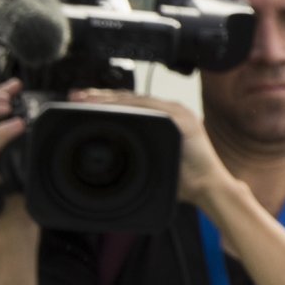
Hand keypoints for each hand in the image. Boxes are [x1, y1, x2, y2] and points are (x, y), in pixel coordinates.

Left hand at [69, 90, 228, 208]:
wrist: (208, 188)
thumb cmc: (182, 180)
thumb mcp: (151, 163)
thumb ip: (136, 151)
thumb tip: (107, 155)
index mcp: (165, 119)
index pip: (131, 105)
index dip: (106, 101)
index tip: (81, 102)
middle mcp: (173, 112)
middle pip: (131, 98)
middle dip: (101, 96)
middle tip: (76, 96)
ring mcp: (179, 114)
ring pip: (139, 100)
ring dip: (111, 98)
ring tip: (87, 99)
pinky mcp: (184, 120)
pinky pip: (152, 108)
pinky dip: (129, 106)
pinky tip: (111, 107)